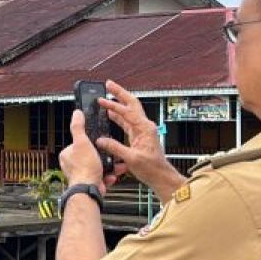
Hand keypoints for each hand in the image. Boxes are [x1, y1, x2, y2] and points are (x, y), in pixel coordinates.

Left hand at [59, 110, 107, 193]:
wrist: (89, 189)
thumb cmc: (84, 167)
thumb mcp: (82, 142)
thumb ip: (78, 128)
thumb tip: (76, 114)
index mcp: (67, 155)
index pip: (80, 144)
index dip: (91, 142)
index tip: (101, 142)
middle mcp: (71, 166)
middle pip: (91, 155)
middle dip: (104, 156)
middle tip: (112, 154)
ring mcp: (81, 175)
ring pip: (98, 167)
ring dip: (110, 166)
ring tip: (118, 165)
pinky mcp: (90, 184)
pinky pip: (101, 177)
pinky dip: (109, 176)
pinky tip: (113, 175)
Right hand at [95, 80, 185, 201]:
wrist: (160, 175)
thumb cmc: (151, 168)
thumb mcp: (132, 158)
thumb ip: (115, 148)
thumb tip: (100, 140)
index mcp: (145, 128)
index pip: (127, 112)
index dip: (113, 105)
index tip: (101, 100)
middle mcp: (144, 126)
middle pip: (132, 104)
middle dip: (120, 93)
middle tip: (108, 84)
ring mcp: (142, 130)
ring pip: (129, 111)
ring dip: (118, 103)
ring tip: (107, 96)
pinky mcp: (138, 135)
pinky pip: (127, 121)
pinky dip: (118, 115)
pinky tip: (110, 114)